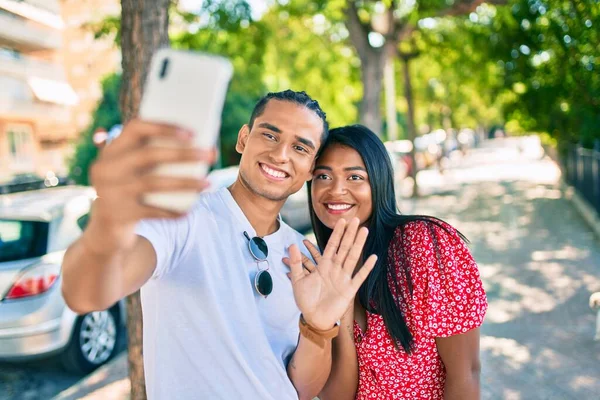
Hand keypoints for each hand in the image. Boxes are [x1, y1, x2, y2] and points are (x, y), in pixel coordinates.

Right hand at [87, 119, 215, 251]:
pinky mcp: (119, 214)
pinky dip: (172, 212)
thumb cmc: (131, 190)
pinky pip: (152, 212)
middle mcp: (106, 168)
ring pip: (153, 183)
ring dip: (185, 182)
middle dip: (184, 154)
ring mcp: (110, 192)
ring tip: (208, 183)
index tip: (192, 133)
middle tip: (210, 155)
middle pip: (148, 155)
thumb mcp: (133, 171)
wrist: (106, 229)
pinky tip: (189, 212)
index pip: (135, 128)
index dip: (163, 127)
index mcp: (111, 151)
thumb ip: (155, 156)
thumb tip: (206, 149)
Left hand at [284, 218, 376, 330]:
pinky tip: (373, 257)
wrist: (313, 318)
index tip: (342, 221)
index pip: (331, 245)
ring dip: (358, 244)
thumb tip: (292, 244)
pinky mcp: (349, 290)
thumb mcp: (297, 279)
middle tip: (355, 219)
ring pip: (352, 258)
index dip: (337, 233)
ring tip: (364, 231)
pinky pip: (359, 277)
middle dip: (349, 233)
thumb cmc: (306, 299)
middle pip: (344, 247)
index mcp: (323, 265)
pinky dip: (366, 268)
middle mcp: (335, 269)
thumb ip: (295, 262)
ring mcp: (343, 278)